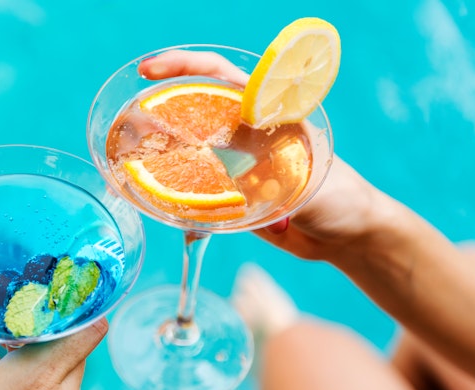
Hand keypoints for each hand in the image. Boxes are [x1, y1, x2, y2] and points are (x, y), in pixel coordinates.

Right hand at [139, 50, 394, 262]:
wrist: (348, 236)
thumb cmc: (342, 198)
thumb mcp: (309, 183)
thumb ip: (279, 181)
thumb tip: (243, 187)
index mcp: (268, 117)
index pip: (221, 79)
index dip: (185, 68)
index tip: (150, 71)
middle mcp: (247, 136)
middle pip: (195, 112)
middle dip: (159, 113)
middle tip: (126, 126)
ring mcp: (238, 167)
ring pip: (192, 154)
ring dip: (161, 157)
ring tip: (129, 162)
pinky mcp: (234, 198)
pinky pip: (199, 194)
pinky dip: (177, 197)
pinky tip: (156, 201)